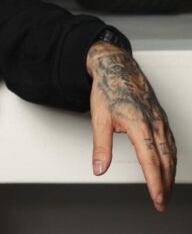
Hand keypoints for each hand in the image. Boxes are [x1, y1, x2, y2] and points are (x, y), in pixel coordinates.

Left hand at [87, 41, 176, 211]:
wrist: (117, 67)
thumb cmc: (108, 90)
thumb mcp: (99, 119)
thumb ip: (101, 147)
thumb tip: (99, 168)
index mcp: (140, 125)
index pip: (151, 161)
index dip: (155, 182)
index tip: (157, 198)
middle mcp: (154, 124)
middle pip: (166, 161)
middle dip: (165, 184)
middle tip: (162, 202)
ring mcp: (160, 121)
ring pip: (171, 153)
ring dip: (170, 174)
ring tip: (165, 190)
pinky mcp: (161, 118)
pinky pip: (171, 142)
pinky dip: (172, 159)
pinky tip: (169, 167)